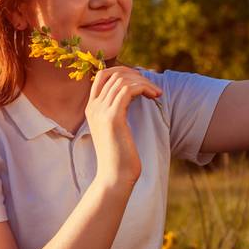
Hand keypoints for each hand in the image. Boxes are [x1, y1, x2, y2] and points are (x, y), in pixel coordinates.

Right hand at [85, 66, 161, 186]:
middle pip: (113, 74)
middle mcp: (93, 106)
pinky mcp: (112, 117)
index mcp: (91, 108)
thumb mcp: (116, 128)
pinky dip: (144, 88)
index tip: (140, 80)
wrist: (115, 176)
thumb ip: (118, 110)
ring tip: (156, 93)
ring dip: (144, 82)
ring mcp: (101, 111)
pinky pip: (128, 90)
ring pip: (122, 80)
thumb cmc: (120, 155)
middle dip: (136, 75)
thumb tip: (132, 93)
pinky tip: (154, 97)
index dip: (123, 71)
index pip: (102, 74)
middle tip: (151, 86)